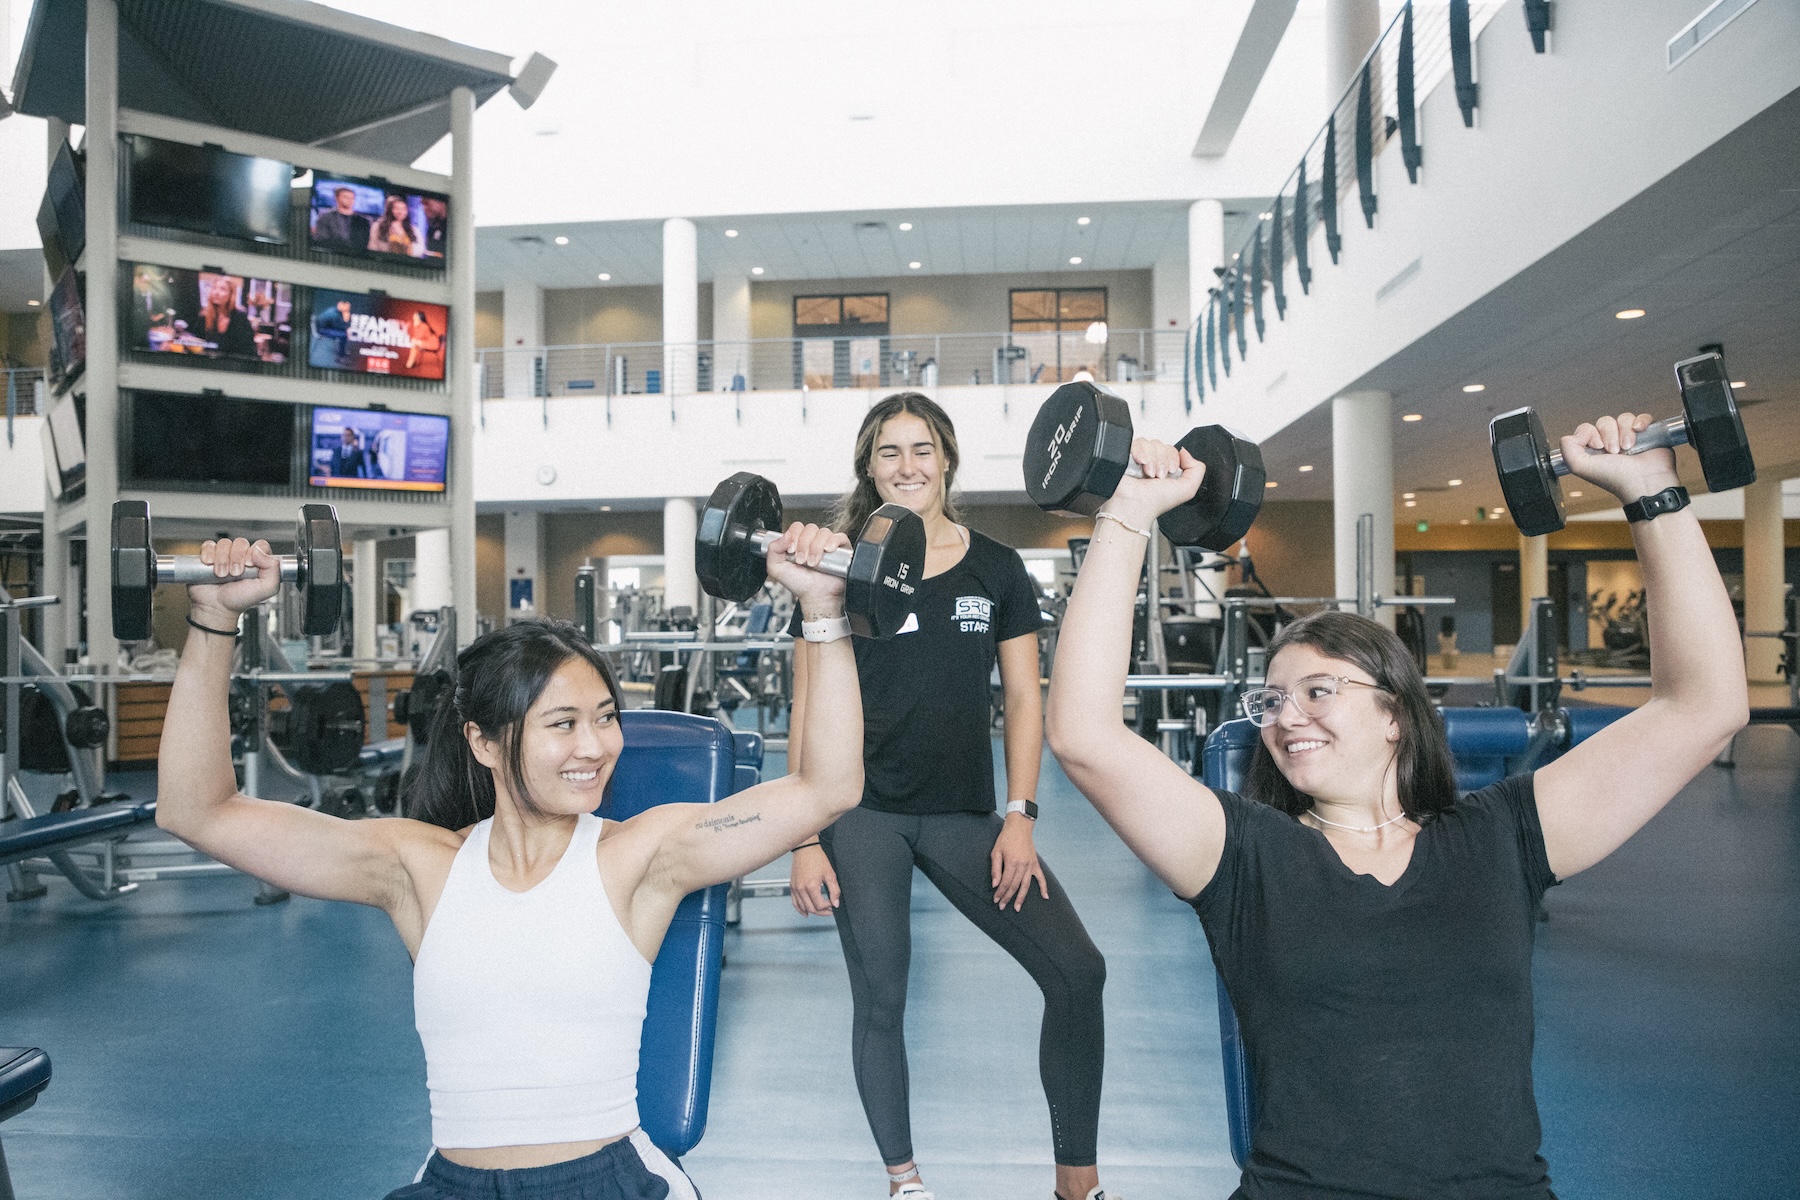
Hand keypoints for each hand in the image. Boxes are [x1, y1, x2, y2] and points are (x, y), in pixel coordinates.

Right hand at [188, 538, 279, 628]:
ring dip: (222, 559)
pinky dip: (208, 554)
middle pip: (241, 542)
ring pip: (224, 543)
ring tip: (222, 575)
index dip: (254, 553)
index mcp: (258, 561)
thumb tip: (260, 551)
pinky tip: (210, 566)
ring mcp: (225, 555)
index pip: (260, 545)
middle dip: (237, 558)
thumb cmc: (241, 599)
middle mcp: (242, 556)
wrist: (218, 608)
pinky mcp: (209, 556)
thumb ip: (274, 569)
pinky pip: (208, 545)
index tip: (249, 565)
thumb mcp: (267, 588)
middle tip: (235, 574)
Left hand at [764, 522, 850, 616]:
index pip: (797, 527)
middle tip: (802, 561)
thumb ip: (773, 550)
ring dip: (816, 548)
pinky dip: (833, 542)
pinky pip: (839, 536)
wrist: (815, 596)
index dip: (794, 536)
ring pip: (823, 532)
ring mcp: (827, 543)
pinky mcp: (841, 549)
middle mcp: (813, 541)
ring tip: (813, 563)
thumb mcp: (776, 568)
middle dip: (804, 545)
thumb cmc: (799, 583)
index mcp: (798, 542)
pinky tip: (827, 551)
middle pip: (810, 528)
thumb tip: (785, 535)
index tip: (791, 551)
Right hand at [789, 843, 839, 915]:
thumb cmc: (817, 858)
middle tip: (830, 910)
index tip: (833, 904)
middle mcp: (801, 889)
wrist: (805, 849)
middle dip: (822, 912)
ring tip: (821, 911)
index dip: (828, 907)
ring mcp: (795, 888)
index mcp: (811, 886)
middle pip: (811, 908)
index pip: (820, 905)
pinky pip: (795, 902)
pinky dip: (800, 909)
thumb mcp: (830, 873)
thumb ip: (834, 890)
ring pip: (803, 907)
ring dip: (812, 912)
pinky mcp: (792, 886)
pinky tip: (805, 912)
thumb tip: (836, 903)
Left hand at [990, 814, 1048, 910]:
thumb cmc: (1005, 839)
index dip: (1000, 893)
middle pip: (1015, 886)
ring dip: (1021, 898)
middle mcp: (1023, 865)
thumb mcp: (996, 852)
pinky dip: (1044, 887)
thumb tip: (995, 884)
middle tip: (1002, 907)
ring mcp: (1030, 865)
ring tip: (1017, 908)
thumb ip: (995, 869)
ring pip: (1026, 885)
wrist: (1019, 827)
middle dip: (1007, 898)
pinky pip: (1041, 878)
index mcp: (1012, 862)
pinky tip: (1045, 897)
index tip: (995, 900)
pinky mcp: (1035, 864)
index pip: (1005, 883)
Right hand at [1104, 438, 1204, 529]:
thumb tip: (1185, 451)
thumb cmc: (1156, 502)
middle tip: (1158, 476)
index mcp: (1167, 470)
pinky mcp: (1127, 455)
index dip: (1173, 460)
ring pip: (1152, 443)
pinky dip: (1141, 453)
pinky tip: (1140, 464)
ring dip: (1152, 460)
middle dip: (1163, 462)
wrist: (1135, 504)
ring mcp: (1139, 459)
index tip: (1169, 473)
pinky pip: (1138, 442)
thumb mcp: (1188, 490)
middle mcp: (1153, 464)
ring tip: (1148, 474)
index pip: (1174, 451)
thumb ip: (1197, 469)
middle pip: (1164, 446)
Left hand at [1560, 412, 1680, 503]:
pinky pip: (1641, 417)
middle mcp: (1610, 443)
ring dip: (1624, 432)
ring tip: (1628, 448)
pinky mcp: (1647, 434)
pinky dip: (1640, 422)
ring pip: (1623, 418)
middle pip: (1604, 421)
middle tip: (1615, 452)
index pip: (1587, 428)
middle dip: (1609, 435)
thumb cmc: (1615, 478)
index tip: (1598, 448)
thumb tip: (1576, 433)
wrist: (1644, 481)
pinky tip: (1639, 432)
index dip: (1591, 434)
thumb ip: (1567, 448)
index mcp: (1594, 450)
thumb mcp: (1579, 467)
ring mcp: (1629, 437)